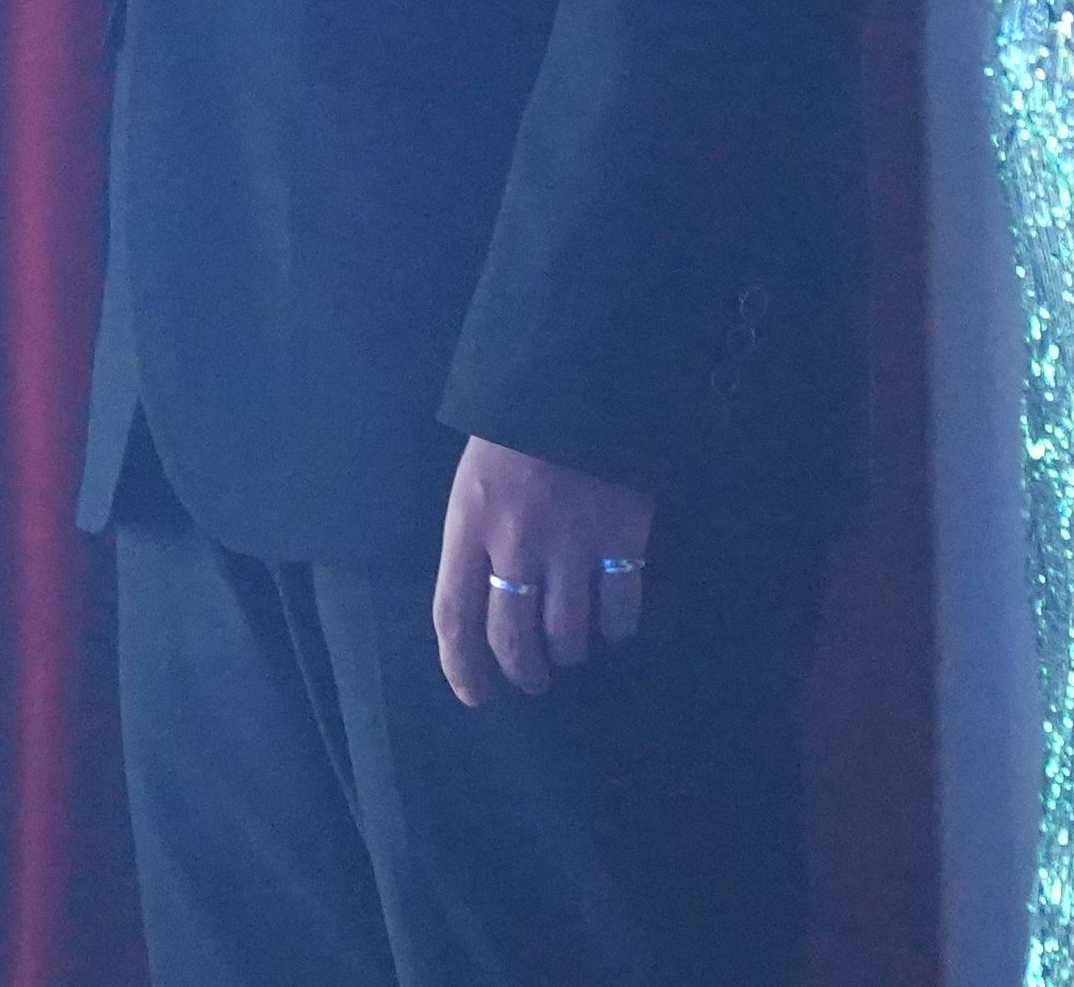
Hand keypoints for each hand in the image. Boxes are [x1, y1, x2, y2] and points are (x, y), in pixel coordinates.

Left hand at [430, 436, 657, 706]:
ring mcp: (571, 540)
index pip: (453, 615)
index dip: (460, 666)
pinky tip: (612, 623)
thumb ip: (474, 538)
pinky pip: (620, 607)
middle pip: (512, 636)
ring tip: (570, 649)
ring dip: (568, 651)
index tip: (475, 695)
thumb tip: (479, 604)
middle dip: (522, 670)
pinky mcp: (621, 534)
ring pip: (566, 632)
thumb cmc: (516, 432)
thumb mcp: (474, 480)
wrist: (576, 377)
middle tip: (532, 680)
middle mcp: (515, 540)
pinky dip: (617, 627)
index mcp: (468, 521)